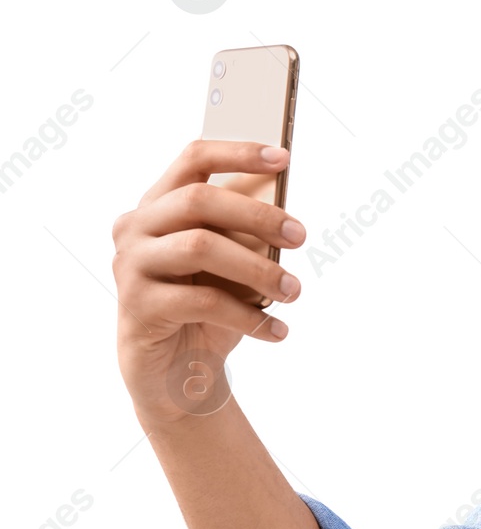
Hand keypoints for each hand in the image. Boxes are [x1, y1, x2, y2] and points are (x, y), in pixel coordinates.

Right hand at [111, 140, 304, 427]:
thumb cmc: (208, 313)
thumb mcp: (232, 270)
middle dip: (257, 216)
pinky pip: (203, 302)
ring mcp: (131, 265)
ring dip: (258, 269)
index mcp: (158, 207)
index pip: (192, 159)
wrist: (177, 376)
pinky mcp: (138, 306)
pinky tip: (277, 332)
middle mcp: (135, 228)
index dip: (237, 152)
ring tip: (295, 292)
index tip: (284, 157)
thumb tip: (284, 214)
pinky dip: (249, 317)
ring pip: (200, 247)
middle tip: (301, 237)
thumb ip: (245, 237)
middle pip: (198, 201)